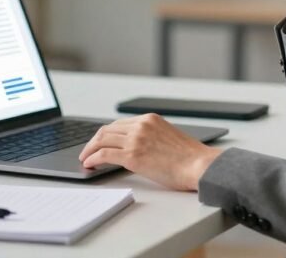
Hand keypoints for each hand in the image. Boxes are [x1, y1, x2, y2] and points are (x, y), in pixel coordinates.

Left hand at [78, 114, 222, 190]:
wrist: (200, 165)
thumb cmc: (190, 158)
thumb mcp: (169, 138)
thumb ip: (151, 137)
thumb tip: (137, 149)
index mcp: (150, 119)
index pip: (119, 124)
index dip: (106, 134)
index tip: (99, 142)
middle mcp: (141, 125)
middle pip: (107, 130)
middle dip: (94, 141)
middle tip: (87, 151)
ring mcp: (136, 139)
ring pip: (102, 140)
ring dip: (89, 150)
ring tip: (85, 159)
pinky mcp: (132, 155)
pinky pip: (104, 154)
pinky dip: (93, 158)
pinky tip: (89, 164)